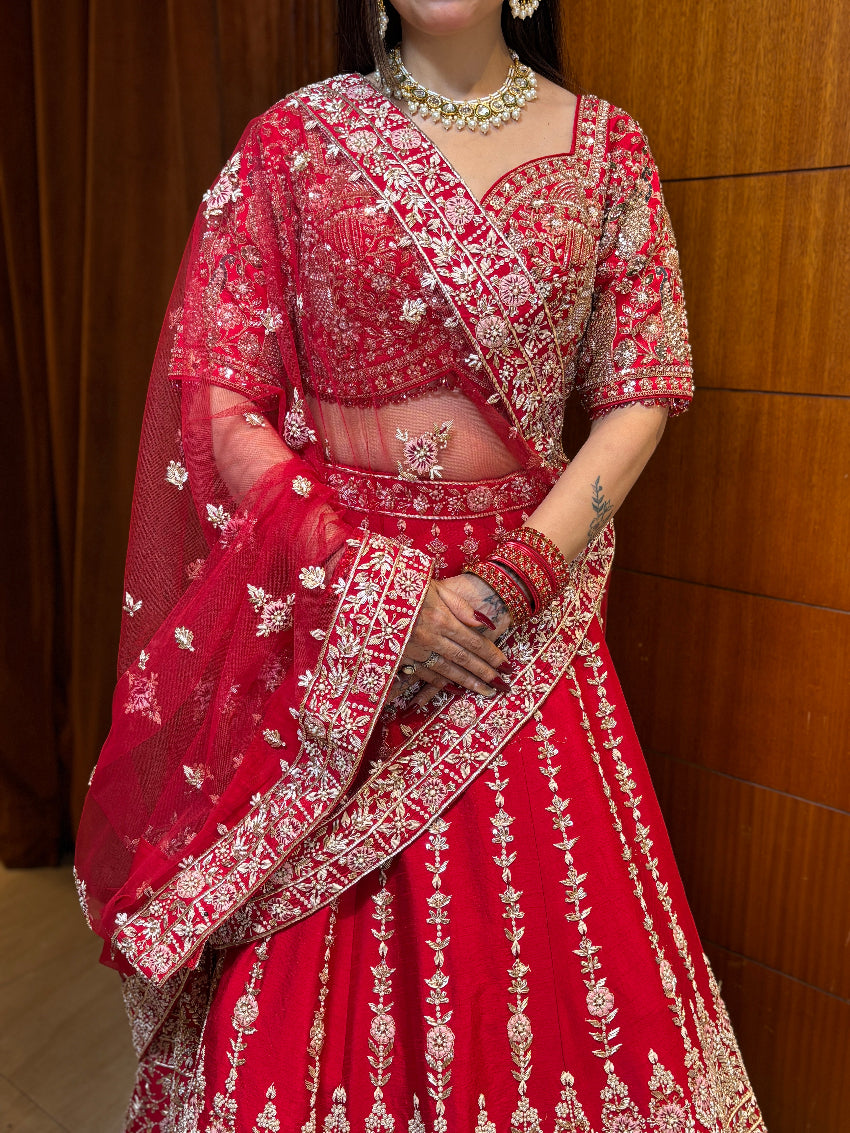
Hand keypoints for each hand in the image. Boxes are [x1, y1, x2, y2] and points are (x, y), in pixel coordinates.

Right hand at [388, 573, 511, 707]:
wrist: (367, 595)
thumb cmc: (404, 585)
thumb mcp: (434, 587)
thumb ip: (461, 606)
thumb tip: (486, 624)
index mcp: (440, 618)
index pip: (474, 641)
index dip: (492, 654)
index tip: (506, 665)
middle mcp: (429, 637)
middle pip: (464, 659)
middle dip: (485, 673)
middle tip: (502, 685)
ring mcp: (414, 650)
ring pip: (447, 671)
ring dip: (468, 683)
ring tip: (486, 691)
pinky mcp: (400, 658)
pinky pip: (425, 675)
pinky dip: (441, 685)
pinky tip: (455, 691)